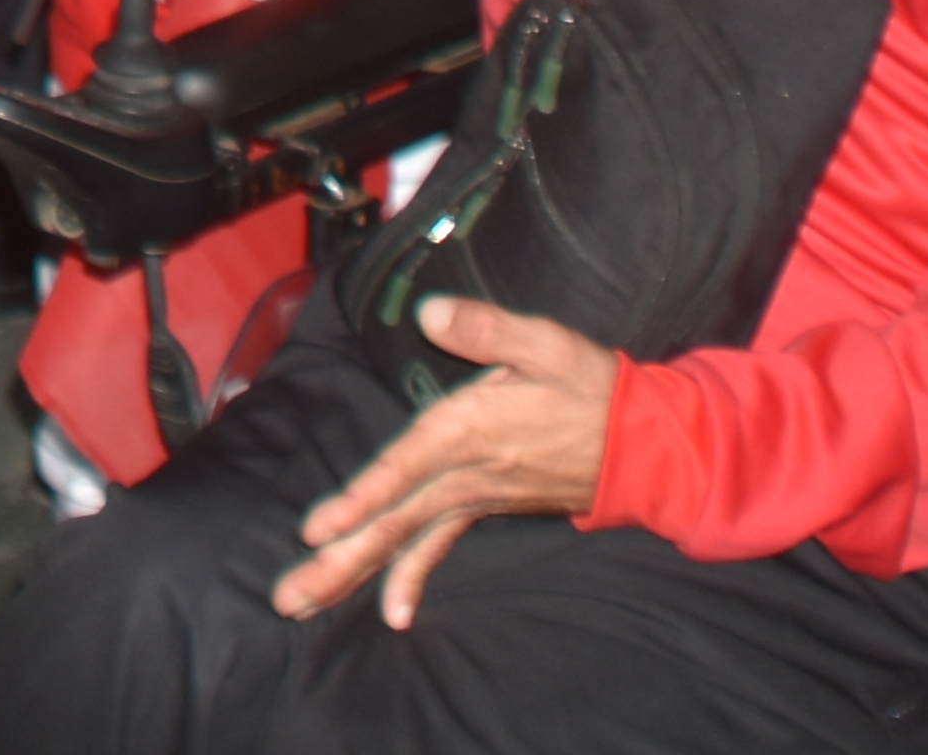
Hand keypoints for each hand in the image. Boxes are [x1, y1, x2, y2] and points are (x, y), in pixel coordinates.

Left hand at [276, 298, 621, 623]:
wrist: (641, 446)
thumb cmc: (591, 387)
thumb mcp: (547, 343)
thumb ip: (487, 328)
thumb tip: (430, 313)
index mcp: (471, 430)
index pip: (405, 468)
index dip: (362, 498)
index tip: (317, 530)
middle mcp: (465, 474)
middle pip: (391, 522)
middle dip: (338, 561)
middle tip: (286, 599)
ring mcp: (472, 497)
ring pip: (403, 539)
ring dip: (352, 572)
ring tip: (302, 604)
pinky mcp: (481, 507)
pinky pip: (438, 546)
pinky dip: (412, 577)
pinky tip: (393, 614)